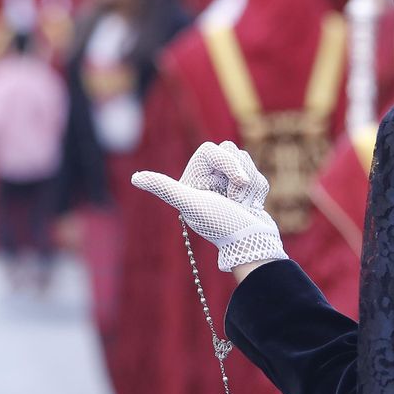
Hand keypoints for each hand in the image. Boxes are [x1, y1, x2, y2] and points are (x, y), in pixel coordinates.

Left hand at [131, 141, 285, 272]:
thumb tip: (135, 178)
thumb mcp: (192, 204)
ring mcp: (227, 185)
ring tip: (243, 206)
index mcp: (192, 181)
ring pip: (245, 160)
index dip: (227, 162)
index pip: (211, 150)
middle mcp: (208, 181)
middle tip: (236, 199)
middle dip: (239, 175)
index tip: (237, 181)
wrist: (254, 244)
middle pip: (230, 151)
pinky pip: (256, 173)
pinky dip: (258, 191)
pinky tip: (251, 208)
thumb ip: (165, 188)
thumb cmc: (223, 224)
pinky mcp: (244, 190)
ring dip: (250, 186)